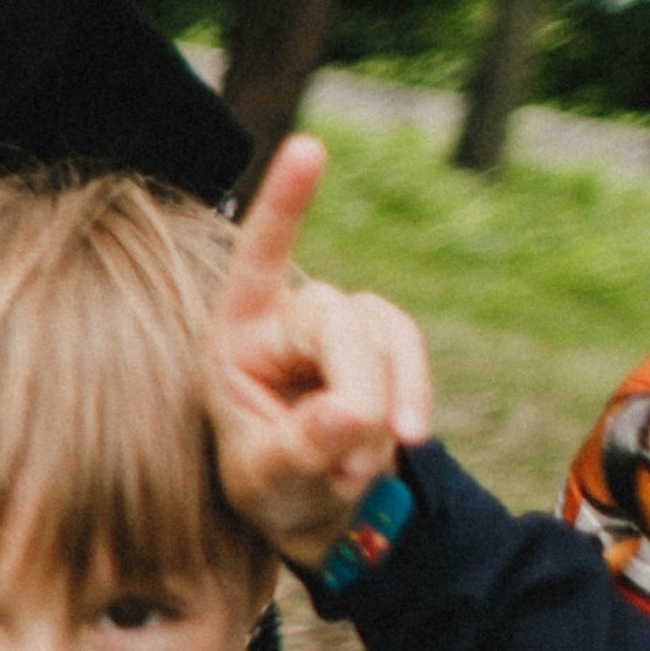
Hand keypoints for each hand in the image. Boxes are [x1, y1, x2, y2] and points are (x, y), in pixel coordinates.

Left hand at [208, 135, 432, 565]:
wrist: (314, 503)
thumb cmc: (272, 486)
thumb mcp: (268, 483)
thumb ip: (300, 450)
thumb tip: (350, 414)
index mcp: (236, 335)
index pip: (259, 259)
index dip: (285, 204)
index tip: (310, 147)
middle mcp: (286, 316)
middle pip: (339, 321)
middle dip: (359, 392)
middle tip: (352, 465)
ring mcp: (340, 323)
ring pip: (385, 334)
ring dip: (388, 403)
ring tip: (358, 470)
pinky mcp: (382, 340)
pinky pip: (411, 351)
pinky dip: (413, 397)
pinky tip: (403, 442)